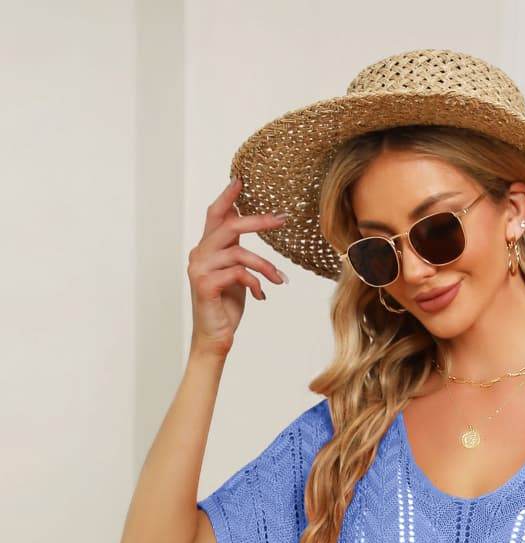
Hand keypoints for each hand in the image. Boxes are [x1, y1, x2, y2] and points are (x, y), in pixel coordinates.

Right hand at [187, 177, 288, 359]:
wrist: (215, 339)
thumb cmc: (226, 307)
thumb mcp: (235, 274)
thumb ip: (237, 250)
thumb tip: (246, 223)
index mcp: (206, 248)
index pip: (215, 214)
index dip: (227, 196)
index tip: (241, 180)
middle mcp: (199, 253)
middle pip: (230, 225)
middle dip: (258, 221)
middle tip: (282, 219)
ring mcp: (200, 268)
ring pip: (239, 252)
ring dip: (265, 265)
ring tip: (280, 280)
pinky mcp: (205, 284)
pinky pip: (238, 273)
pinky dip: (256, 283)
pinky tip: (261, 296)